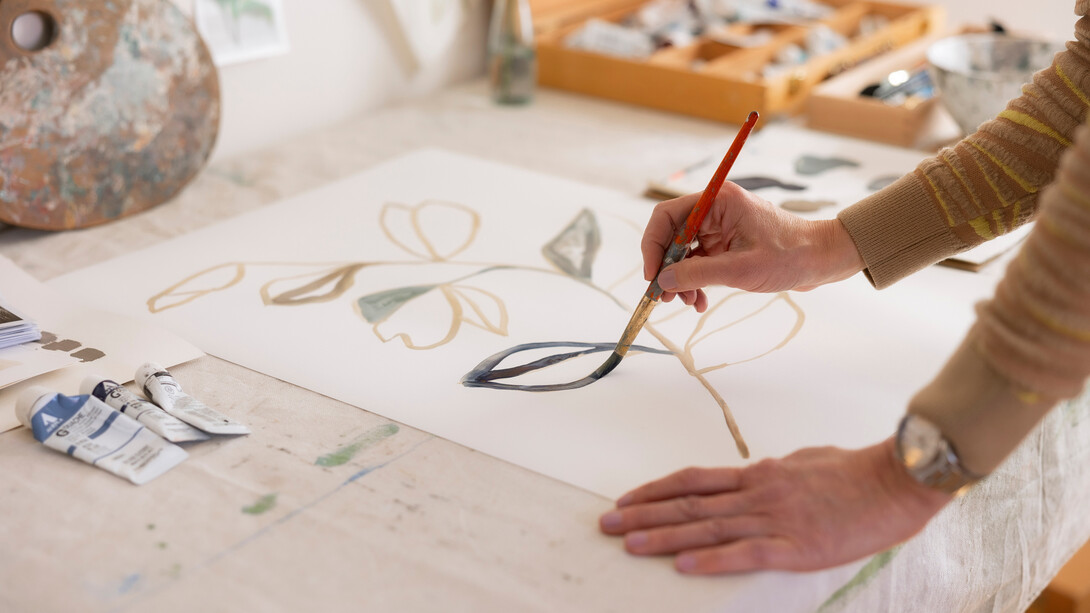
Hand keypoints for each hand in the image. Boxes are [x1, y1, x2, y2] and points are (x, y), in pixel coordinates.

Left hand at [598, 439, 951, 573]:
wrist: (894, 480)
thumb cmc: (853, 471)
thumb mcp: (803, 462)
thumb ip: (773, 473)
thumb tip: (756, 473)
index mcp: (758, 474)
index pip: (694, 480)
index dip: (655, 490)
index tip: (626, 499)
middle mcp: (756, 493)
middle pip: (688, 503)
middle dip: (643, 515)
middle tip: (606, 524)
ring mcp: (773, 518)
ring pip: (706, 527)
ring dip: (662, 536)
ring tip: (628, 543)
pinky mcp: (795, 545)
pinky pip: (744, 553)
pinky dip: (710, 559)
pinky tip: (682, 566)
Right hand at [642, 183, 864, 310]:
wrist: (822, 260)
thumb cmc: (791, 255)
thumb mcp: (741, 269)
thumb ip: (698, 274)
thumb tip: (663, 280)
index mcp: (719, 201)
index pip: (667, 216)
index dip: (653, 245)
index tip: (653, 275)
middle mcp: (715, 210)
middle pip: (672, 236)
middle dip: (667, 268)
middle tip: (665, 296)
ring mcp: (720, 227)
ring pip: (683, 253)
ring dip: (681, 280)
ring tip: (689, 302)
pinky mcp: (725, 244)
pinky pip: (698, 262)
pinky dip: (695, 282)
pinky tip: (700, 300)